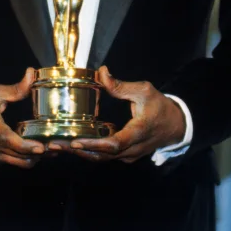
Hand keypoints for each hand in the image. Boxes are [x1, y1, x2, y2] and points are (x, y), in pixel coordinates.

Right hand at [0, 68, 44, 167]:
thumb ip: (15, 88)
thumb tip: (32, 73)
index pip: (4, 137)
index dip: (23, 145)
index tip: (40, 147)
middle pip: (14, 154)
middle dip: (36, 154)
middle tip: (56, 149)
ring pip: (15, 162)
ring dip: (33, 159)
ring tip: (52, 152)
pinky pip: (11, 163)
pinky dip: (25, 160)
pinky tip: (38, 153)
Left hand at [63, 66, 186, 163]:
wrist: (176, 126)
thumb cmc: (160, 107)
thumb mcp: (144, 91)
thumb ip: (121, 85)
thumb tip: (101, 72)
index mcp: (137, 133)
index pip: (114, 144)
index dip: (94, 144)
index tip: (75, 142)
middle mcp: (132, 149)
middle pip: (102, 155)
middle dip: (77, 151)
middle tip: (53, 145)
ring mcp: (128, 156)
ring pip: (102, 158)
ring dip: (80, 153)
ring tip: (57, 147)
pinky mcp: (125, 156)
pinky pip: (105, 157)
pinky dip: (88, 151)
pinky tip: (72, 145)